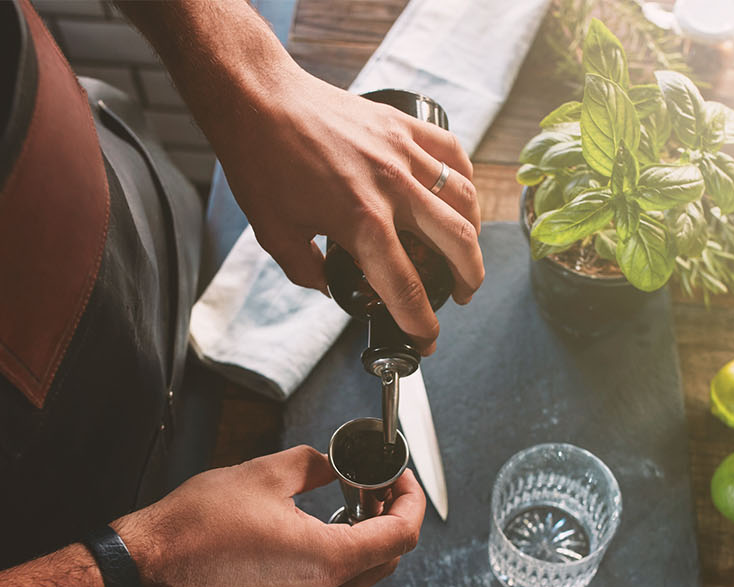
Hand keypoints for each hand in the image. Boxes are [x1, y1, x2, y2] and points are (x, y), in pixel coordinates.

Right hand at [113, 446, 424, 586]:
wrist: (153, 565)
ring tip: (345, 502)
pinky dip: (337, 558)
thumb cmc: (199, 523)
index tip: (400, 478)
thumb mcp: (267, 473)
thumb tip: (337, 465)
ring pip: (360, 575)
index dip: (410, 499)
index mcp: (327, 561)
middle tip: (372, 484)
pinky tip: (316, 528)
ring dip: (363, 538)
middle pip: (386, 559)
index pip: (400, 535)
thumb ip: (317, 464)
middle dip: (388, 517)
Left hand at [210, 64, 484, 354]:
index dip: (422, 324)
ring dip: (474, 234)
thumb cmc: (261, 163)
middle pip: (456, 244)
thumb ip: (307, 271)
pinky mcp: (402, 125)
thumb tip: (331, 287)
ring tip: (468, 253)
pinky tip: (462, 196)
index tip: (426, 339)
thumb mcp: (276, 234)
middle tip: (461, 296)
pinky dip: (464, 179)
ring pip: (464, 199)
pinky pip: (451, 153)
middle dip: (467, 280)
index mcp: (361, 223)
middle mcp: (392, 188)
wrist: (258, 101)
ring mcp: (403, 153)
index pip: (407, 288)